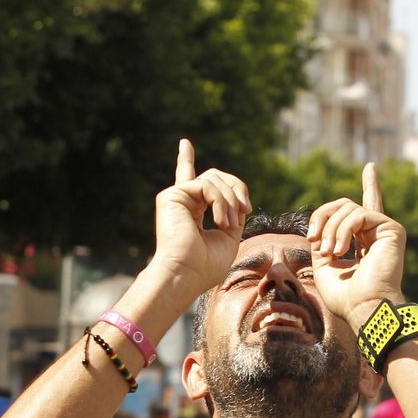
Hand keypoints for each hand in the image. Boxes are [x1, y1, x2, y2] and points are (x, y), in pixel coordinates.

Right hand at [149, 139, 251, 294]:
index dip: (186, 160)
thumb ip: (233, 214)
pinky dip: (221, 202)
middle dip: (237, 188)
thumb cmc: (206, 266)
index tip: (184, 142)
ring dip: (230, 201)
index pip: (193, 183)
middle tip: (246, 209)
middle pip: (215, 177)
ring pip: (214, 179)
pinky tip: (221, 222)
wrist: (186, 275)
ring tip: (229, 224)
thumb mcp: (229, 237)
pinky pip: (207, 185)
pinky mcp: (172, 195)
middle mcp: (181, 202)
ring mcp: (175, 197)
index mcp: (191, 212)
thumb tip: (238, 200)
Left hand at [306, 162, 405, 324]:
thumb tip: (318, 229)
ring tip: (329, 252)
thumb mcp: (323, 266)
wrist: (363, 308)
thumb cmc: (345, 296)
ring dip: (330, 229)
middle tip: (314, 240)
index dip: (371, 186)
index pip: (364, 209)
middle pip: (344, 205)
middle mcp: (378, 233)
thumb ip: (322, 242)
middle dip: (323, 217)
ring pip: (348, 208)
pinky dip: (342, 230)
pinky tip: (339, 250)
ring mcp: (386, 230)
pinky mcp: (392, 229)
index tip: (371, 166)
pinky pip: (358, 214)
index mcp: (366, 242)